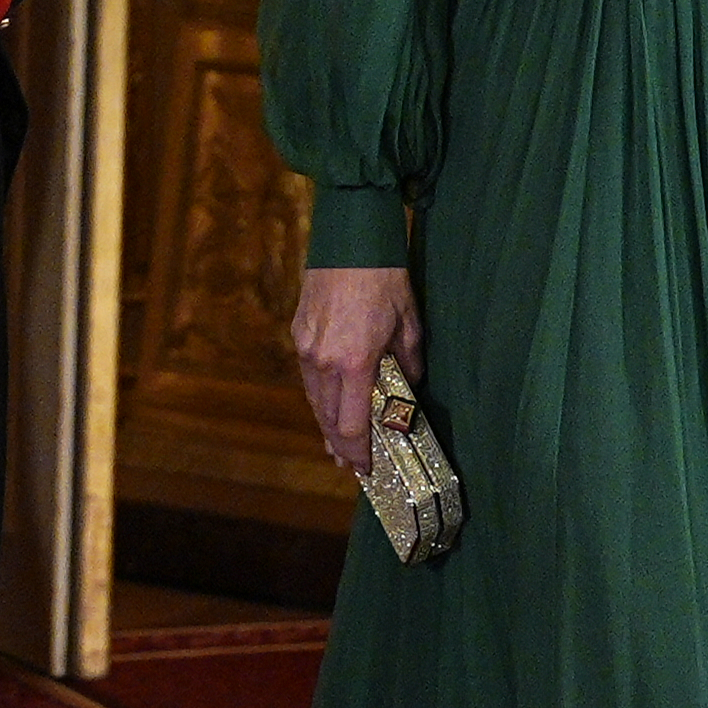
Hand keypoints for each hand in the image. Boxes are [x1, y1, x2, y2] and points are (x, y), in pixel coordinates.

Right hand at [292, 265, 420, 472]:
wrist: (351, 238)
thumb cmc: (386, 279)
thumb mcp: (409, 325)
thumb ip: (407, 364)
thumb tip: (408, 390)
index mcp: (355, 361)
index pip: (351, 425)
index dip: (359, 452)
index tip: (366, 469)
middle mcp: (324, 360)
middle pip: (327, 419)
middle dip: (340, 446)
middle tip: (352, 466)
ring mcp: (306, 347)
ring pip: (314, 400)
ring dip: (326, 425)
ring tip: (337, 447)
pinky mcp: (299, 333)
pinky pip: (308, 377)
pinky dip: (318, 398)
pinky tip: (327, 407)